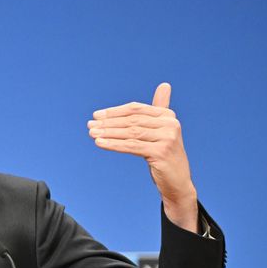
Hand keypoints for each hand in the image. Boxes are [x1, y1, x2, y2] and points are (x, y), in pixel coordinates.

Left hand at [87, 83, 199, 231]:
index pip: (136, 109)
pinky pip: (131, 146)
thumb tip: (165, 85)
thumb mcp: (161, 131)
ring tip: (92, 133)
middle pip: (132, 120)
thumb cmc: (164, 156)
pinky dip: (114, 144)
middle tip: (90, 124)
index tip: (97, 115)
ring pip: (131, 133)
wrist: (177, 182)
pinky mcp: (161, 152)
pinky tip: (100, 143)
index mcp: (168, 115)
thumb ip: (158, 111)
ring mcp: (167, 138)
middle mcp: (170, 124)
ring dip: (108, 132)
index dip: (115, 111)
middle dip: (109, 122)